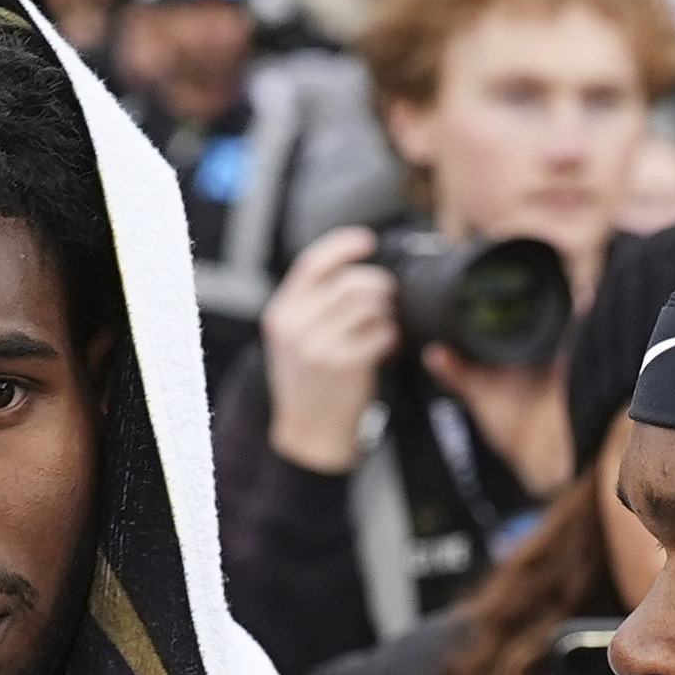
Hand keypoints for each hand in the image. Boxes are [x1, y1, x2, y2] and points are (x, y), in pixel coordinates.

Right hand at [258, 224, 395, 475]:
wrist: (307, 432)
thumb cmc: (308, 383)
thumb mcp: (292, 340)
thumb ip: (310, 306)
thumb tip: (352, 272)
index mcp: (282, 313)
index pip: (313, 263)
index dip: (343, 246)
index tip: (368, 241)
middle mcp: (296, 327)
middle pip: (349, 282)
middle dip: (377, 284)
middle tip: (388, 295)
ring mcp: (320, 345)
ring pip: (369, 304)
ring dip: (386, 309)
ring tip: (386, 321)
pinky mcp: (345, 364)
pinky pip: (382, 333)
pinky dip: (392, 335)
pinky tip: (388, 344)